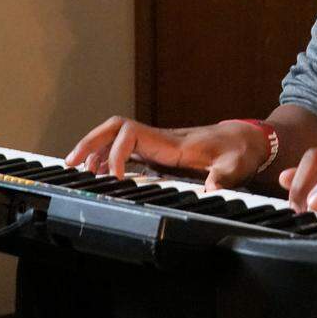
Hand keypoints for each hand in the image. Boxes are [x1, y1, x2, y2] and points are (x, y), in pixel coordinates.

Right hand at [65, 116, 269, 189]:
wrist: (247, 138)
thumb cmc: (239, 149)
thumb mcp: (236, 165)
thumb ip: (223, 177)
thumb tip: (210, 190)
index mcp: (171, 141)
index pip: (131, 134)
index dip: (116, 154)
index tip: (114, 180)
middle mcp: (159, 138)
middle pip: (114, 128)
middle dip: (90, 142)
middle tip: (69, 163)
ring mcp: (157, 142)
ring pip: (115, 136)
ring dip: (94, 150)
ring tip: (77, 172)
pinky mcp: (159, 151)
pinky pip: (125, 148)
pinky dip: (108, 158)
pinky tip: (101, 175)